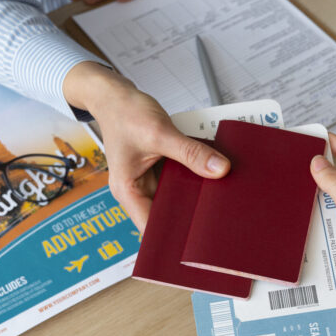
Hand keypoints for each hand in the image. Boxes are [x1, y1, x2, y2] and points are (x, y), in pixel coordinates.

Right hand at [63, 62, 229, 229]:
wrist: (115, 95)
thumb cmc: (124, 113)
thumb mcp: (160, 133)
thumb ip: (190, 153)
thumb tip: (220, 170)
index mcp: (128, 191)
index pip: (152, 228)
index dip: (174, 236)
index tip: (200, 241)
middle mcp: (138, 191)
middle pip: (168, 215)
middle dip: (190, 216)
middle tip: (218, 219)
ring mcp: (149, 181)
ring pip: (177, 198)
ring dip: (195, 196)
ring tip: (220, 200)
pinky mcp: (159, 169)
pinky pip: (180, 180)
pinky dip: (194, 178)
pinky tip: (212, 178)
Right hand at [309, 136, 335, 330]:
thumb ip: (335, 183)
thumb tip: (318, 162)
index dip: (329, 142)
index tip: (308, 135)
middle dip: (319, 171)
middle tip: (294, 165)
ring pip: (335, 198)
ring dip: (319, 198)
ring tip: (297, 193)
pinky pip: (335, 218)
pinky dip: (322, 217)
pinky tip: (307, 220)